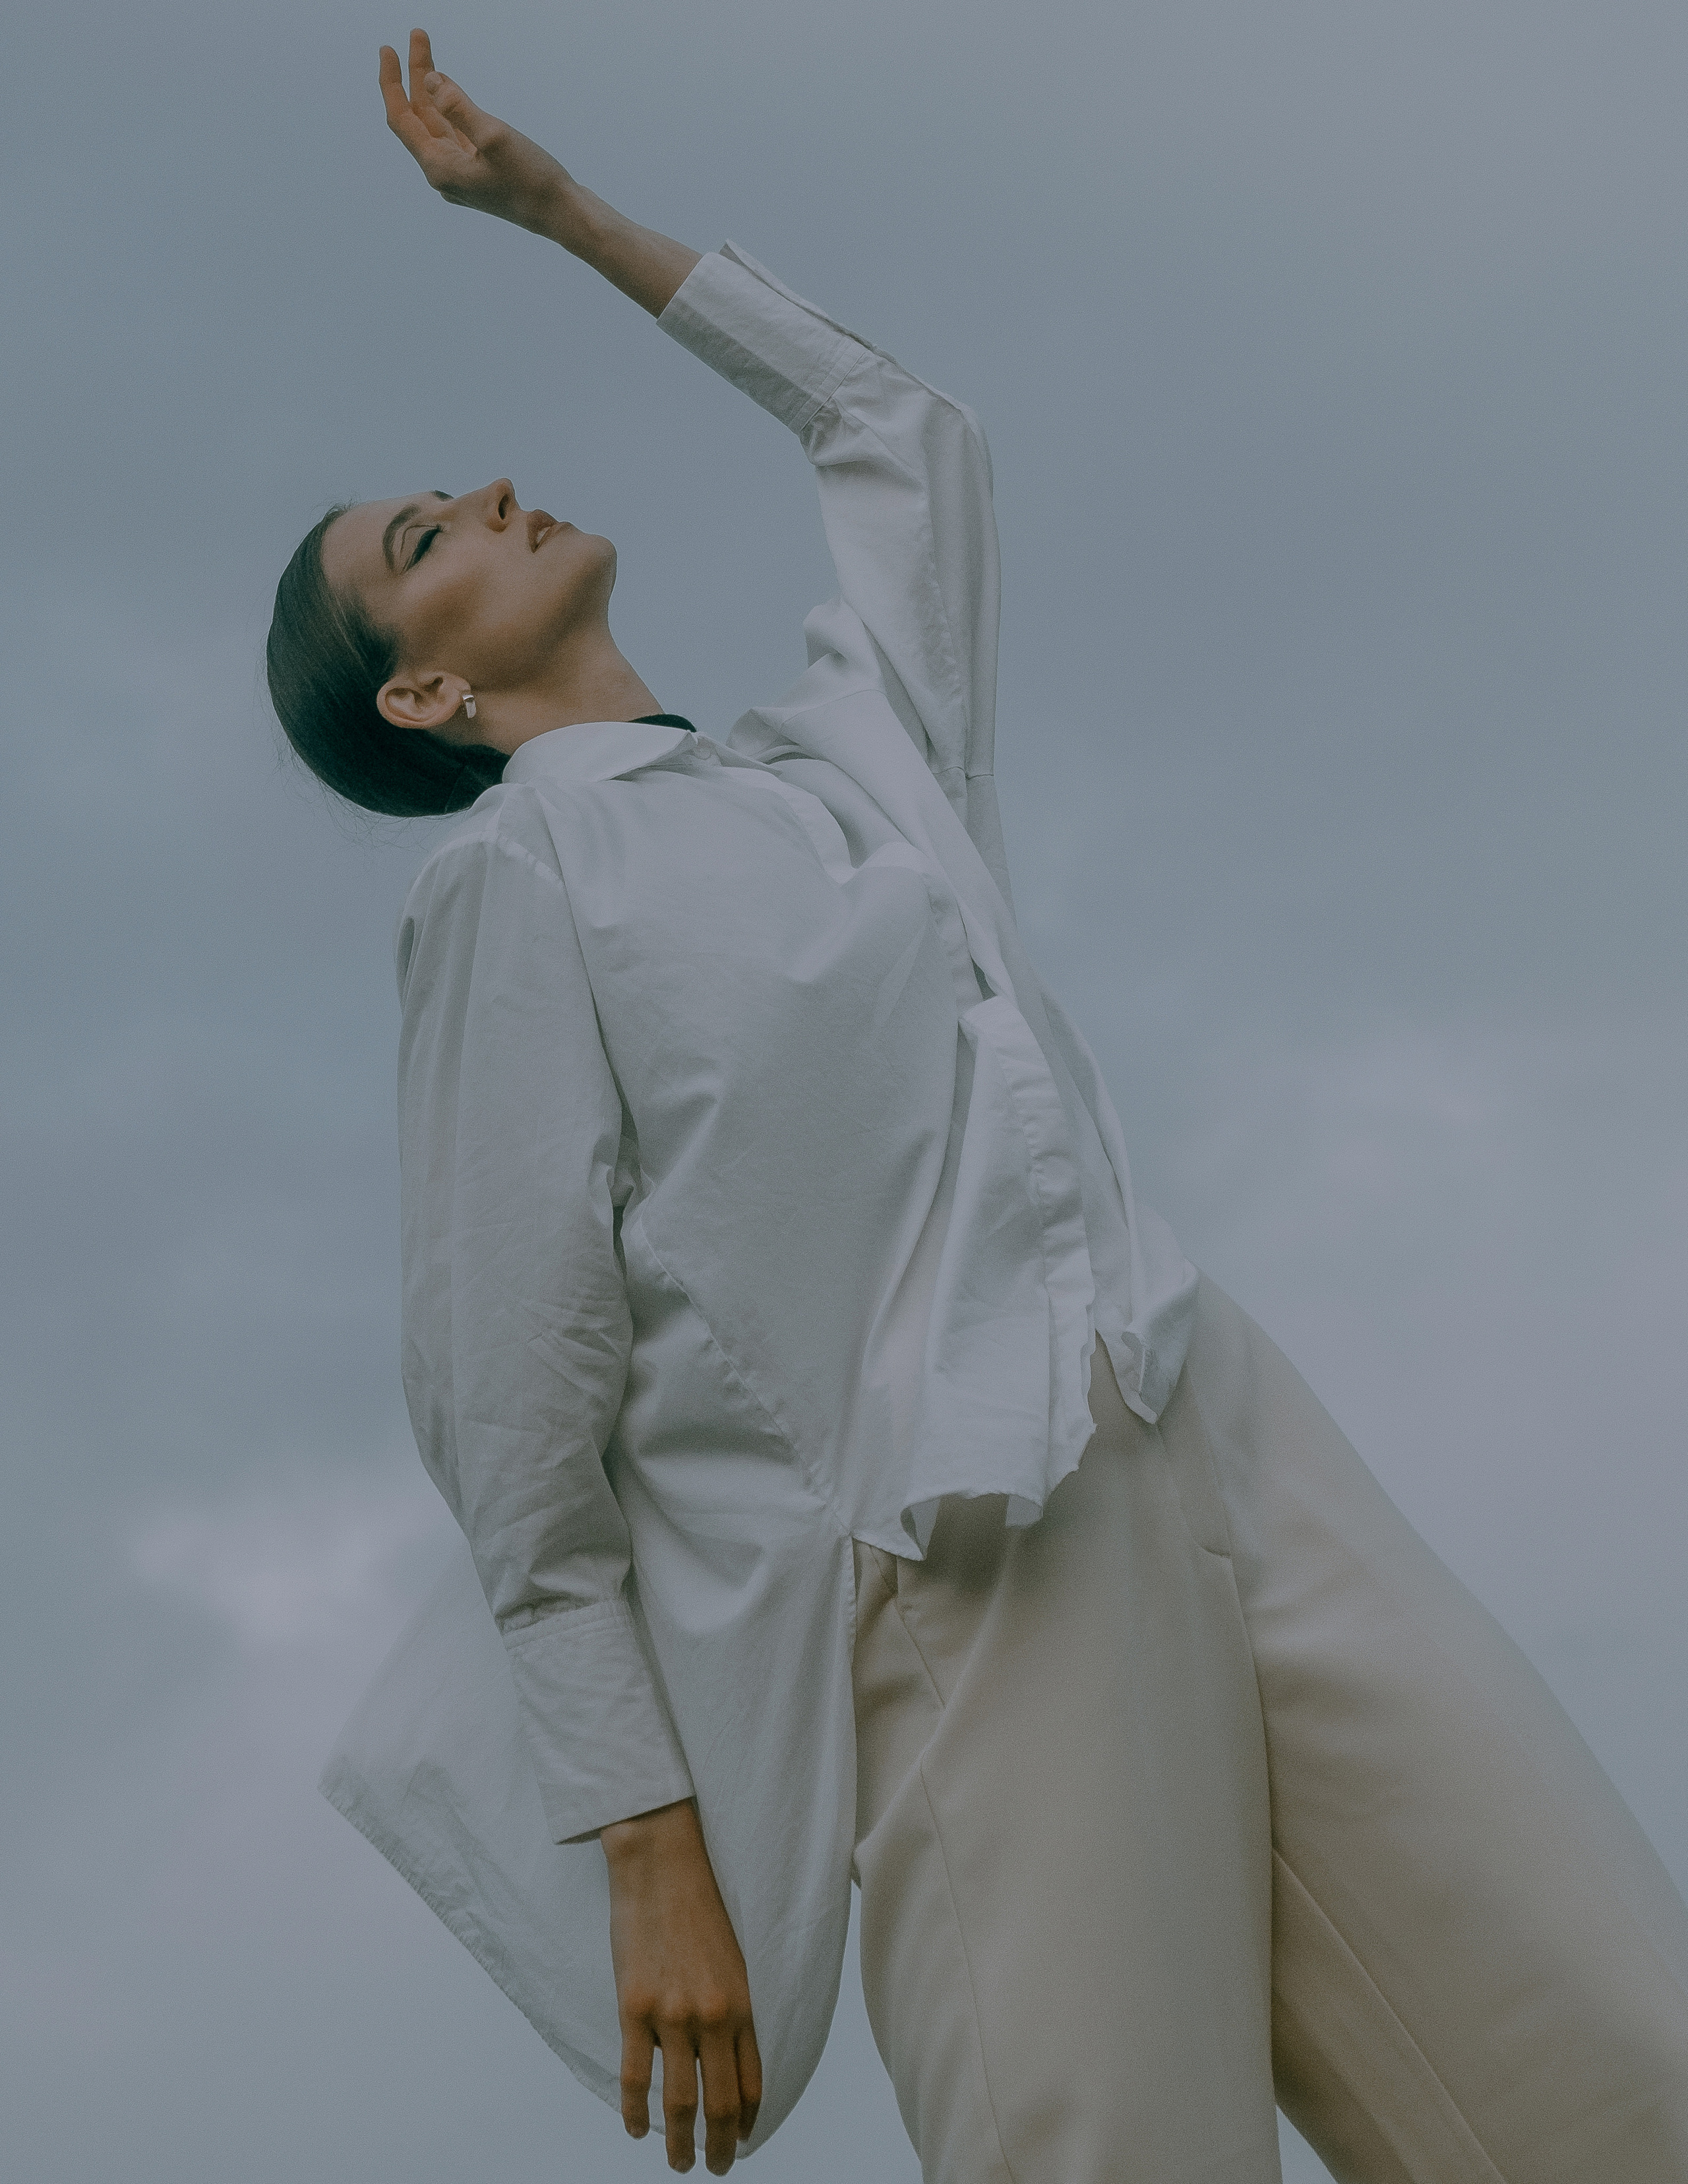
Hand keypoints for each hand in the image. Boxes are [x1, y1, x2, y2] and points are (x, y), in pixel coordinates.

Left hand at [378, 30, 573, 238]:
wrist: (564, 216)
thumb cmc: (532, 182)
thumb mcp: (494, 137)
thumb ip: (458, 106)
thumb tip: (431, 80)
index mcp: (439, 169)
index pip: (402, 119)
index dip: (391, 82)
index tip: (388, 48)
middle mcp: (445, 174)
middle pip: (419, 117)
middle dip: (417, 76)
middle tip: (418, 35)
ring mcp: (462, 175)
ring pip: (438, 124)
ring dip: (433, 89)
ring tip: (428, 53)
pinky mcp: (479, 173)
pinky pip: (456, 134)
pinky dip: (450, 108)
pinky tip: (448, 89)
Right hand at [602, 1800, 761, 2173]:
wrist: (662, 1867)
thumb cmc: (698, 1910)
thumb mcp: (730, 1962)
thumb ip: (729, 2011)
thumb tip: (721, 2060)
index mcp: (741, 2005)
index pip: (751, 2084)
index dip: (746, 2123)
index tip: (739, 2142)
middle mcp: (712, 2016)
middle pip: (719, 2104)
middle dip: (719, 2147)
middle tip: (714, 2169)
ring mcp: (672, 2015)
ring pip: (679, 2101)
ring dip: (679, 2143)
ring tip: (677, 2163)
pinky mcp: (634, 2007)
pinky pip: (634, 2077)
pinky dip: (636, 2113)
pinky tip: (637, 2130)